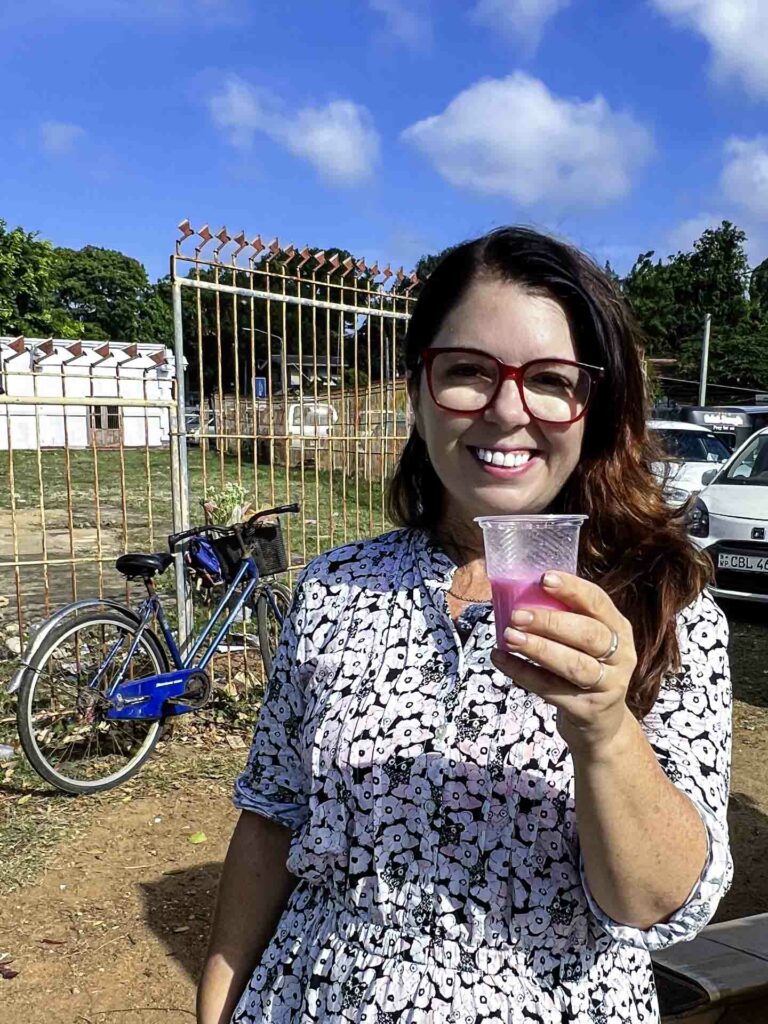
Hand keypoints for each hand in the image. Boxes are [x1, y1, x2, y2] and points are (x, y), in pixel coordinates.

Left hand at [489, 571, 637, 755]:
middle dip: (551, 622)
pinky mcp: (588, 710)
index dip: (573, 589)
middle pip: (589, 635)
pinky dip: (523, 673)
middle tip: (517, 615)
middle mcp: (621, 656)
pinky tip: (501, 660)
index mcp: (619, 629)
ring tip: (509, 637)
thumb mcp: (587, 642)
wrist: (602, 724)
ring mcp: (608, 685)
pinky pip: (552, 689)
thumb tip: (520, 590)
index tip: (544, 579)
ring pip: (574, 665)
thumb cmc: (586, 667)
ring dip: (539, 649)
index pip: (599, 603)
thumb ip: (566, 618)